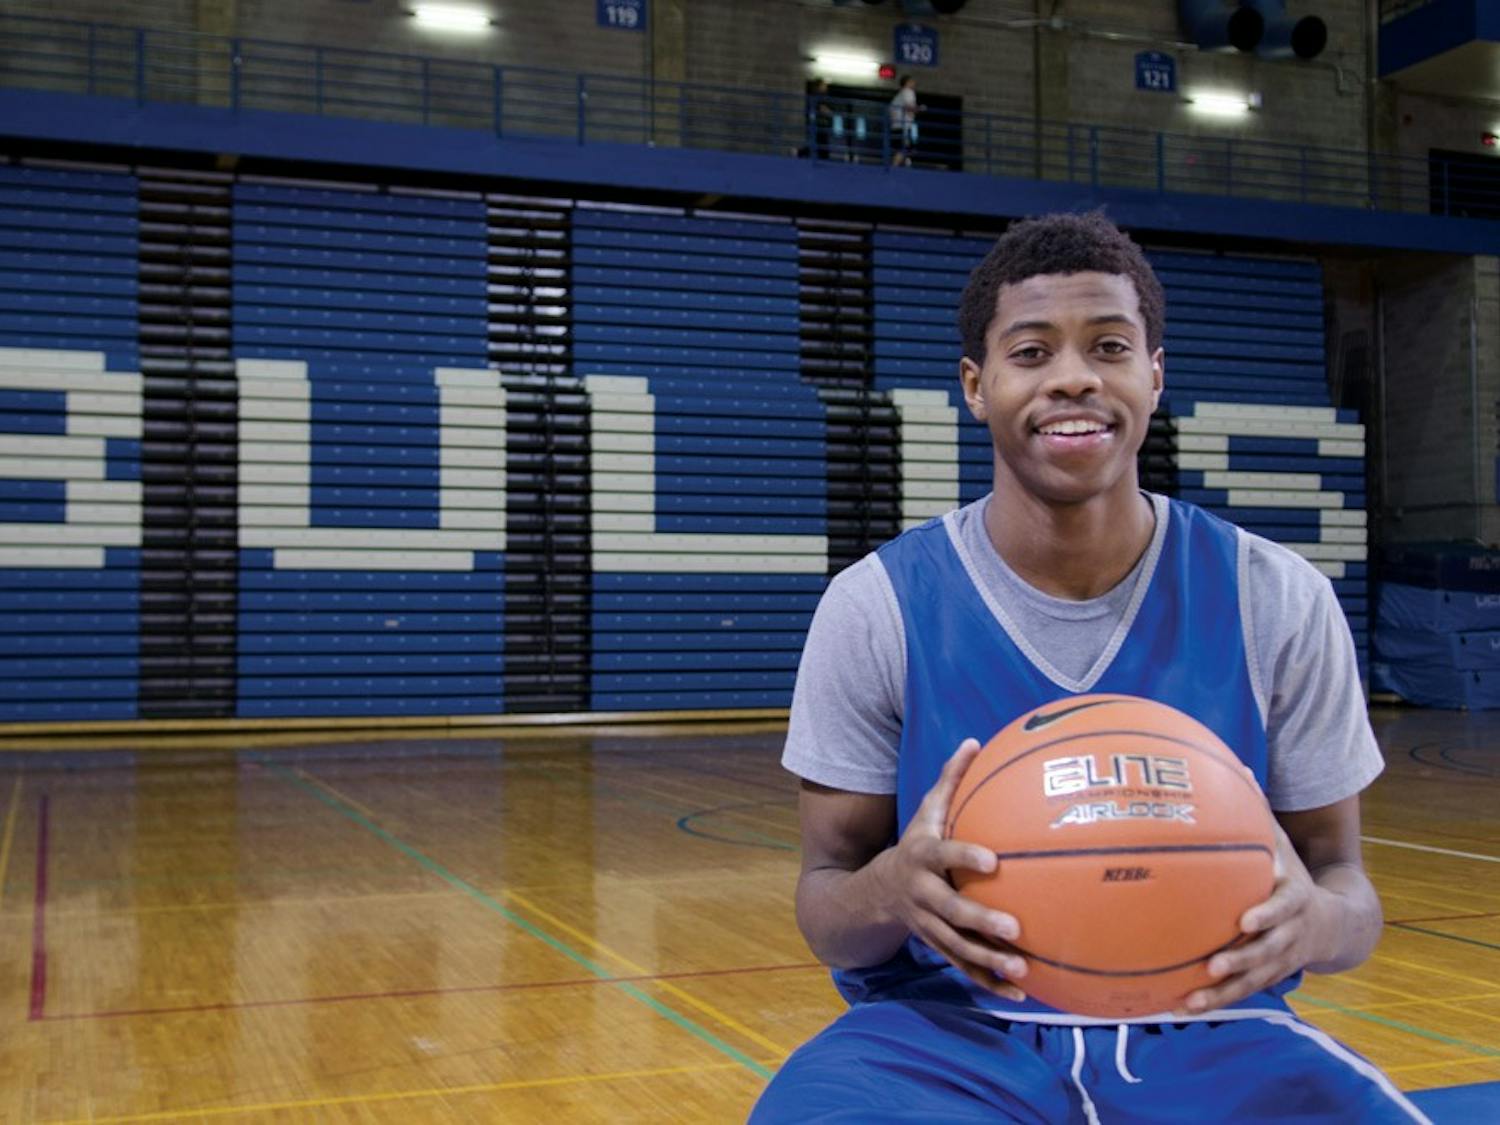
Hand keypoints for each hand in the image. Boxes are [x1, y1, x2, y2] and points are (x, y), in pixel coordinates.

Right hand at [873, 738, 1027, 1000]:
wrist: (875, 892)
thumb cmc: (916, 843)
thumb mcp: (926, 811)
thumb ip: (950, 779)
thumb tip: (975, 740)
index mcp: (921, 857)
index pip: (943, 854)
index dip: (965, 856)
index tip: (994, 860)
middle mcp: (922, 894)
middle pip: (951, 910)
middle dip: (980, 921)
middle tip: (1015, 927)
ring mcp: (929, 926)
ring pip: (957, 947)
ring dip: (989, 960)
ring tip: (1023, 969)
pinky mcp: (939, 948)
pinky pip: (965, 969)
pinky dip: (991, 983)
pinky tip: (1022, 994)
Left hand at [1178, 821, 1337, 1013]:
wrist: (1336, 924)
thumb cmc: (1292, 876)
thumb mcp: (1283, 845)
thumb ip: (1259, 813)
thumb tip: (1235, 766)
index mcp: (1294, 899)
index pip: (1284, 908)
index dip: (1268, 915)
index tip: (1246, 921)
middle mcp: (1289, 933)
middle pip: (1267, 951)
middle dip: (1242, 961)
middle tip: (1214, 964)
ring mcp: (1280, 959)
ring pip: (1252, 980)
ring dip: (1222, 993)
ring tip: (1192, 1000)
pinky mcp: (1268, 977)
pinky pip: (1241, 992)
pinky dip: (1215, 1001)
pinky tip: (1181, 1006)